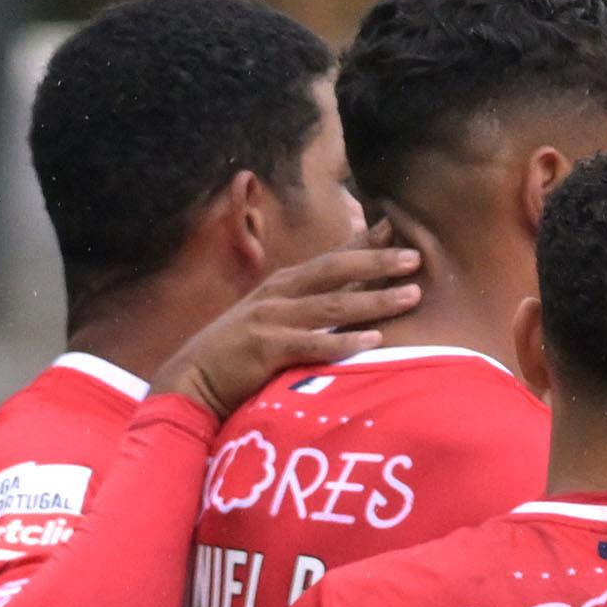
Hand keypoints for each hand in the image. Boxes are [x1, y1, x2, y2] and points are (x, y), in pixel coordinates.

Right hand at [158, 238, 421, 412]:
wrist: (191, 379)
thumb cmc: (234, 352)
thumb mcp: (267, 317)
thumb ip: (303, 304)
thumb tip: (343, 294)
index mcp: (282, 285)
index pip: (331, 257)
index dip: (365, 242)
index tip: (398, 227)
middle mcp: (279, 296)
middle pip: (336, 272)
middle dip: (378, 263)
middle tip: (415, 258)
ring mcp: (272, 322)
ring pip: (333, 306)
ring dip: (374, 301)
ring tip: (411, 296)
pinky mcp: (267, 352)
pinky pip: (313, 345)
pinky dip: (344, 343)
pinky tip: (373, 341)